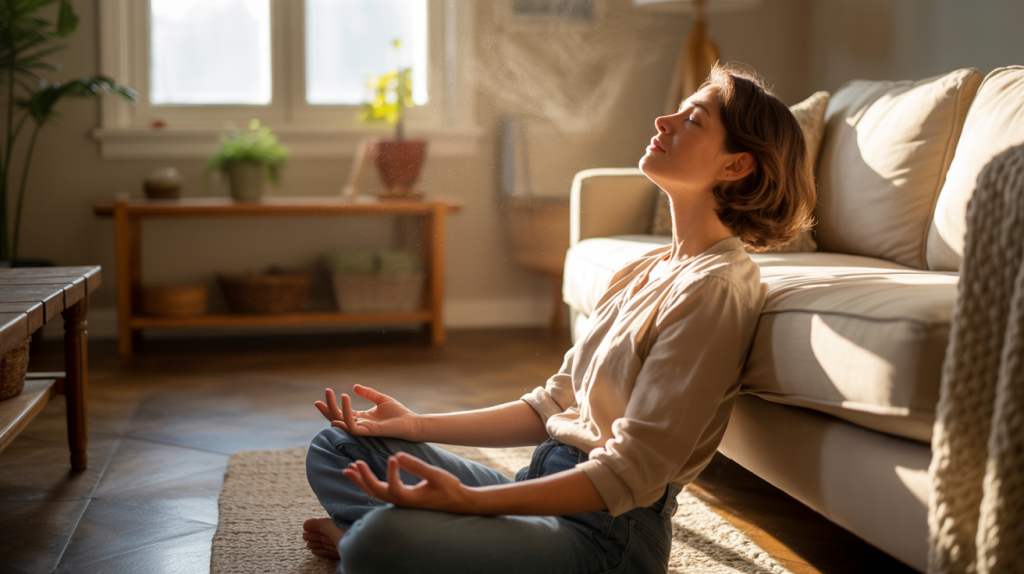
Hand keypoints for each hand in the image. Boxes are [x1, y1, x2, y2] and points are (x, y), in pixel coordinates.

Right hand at [314, 386, 420, 440]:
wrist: (411, 423)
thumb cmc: (398, 413)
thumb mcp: (381, 399)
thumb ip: (368, 393)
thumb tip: (354, 386)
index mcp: (361, 418)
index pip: (342, 413)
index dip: (332, 405)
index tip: (326, 392)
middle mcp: (360, 424)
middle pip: (337, 418)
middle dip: (328, 408)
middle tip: (321, 397)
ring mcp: (363, 429)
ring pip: (341, 422)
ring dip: (334, 409)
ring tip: (332, 394)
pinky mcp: (368, 432)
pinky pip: (352, 426)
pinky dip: (345, 416)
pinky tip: (344, 403)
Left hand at [343, 453, 474, 513]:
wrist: (457, 502)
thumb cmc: (449, 489)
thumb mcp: (436, 475)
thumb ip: (416, 466)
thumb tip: (397, 454)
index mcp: (410, 498)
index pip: (394, 487)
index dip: (391, 473)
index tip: (392, 457)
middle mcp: (401, 502)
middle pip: (376, 492)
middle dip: (364, 478)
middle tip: (355, 463)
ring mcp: (399, 501)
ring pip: (374, 492)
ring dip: (361, 481)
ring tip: (348, 469)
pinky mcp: (400, 498)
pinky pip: (379, 491)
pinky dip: (367, 482)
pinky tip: (361, 474)